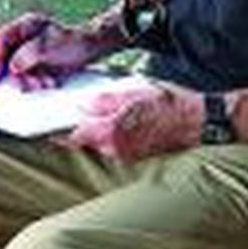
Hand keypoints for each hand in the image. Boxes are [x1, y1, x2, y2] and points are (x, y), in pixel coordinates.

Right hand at [0, 13, 99, 89]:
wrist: (94, 48)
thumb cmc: (75, 41)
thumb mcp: (51, 46)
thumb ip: (29, 54)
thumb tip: (12, 66)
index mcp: (26, 25)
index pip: (1, 39)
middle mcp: (25, 38)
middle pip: (7, 58)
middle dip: (16, 74)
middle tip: (25, 85)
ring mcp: (31, 52)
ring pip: (18, 71)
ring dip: (30, 80)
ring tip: (45, 83)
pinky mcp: (38, 64)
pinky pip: (30, 77)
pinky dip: (38, 82)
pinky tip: (51, 82)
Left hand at [65, 82, 201, 161]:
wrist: (197, 121)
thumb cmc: (170, 103)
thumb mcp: (134, 92)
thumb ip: (106, 101)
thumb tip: (84, 106)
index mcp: (113, 131)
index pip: (77, 136)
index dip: (61, 132)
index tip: (50, 128)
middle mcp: (118, 149)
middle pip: (87, 142)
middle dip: (80, 130)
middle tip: (76, 116)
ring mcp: (127, 155)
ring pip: (101, 145)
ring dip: (96, 133)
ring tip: (100, 116)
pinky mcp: (136, 156)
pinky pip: (114, 148)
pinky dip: (110, 137)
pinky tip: (118, 123)